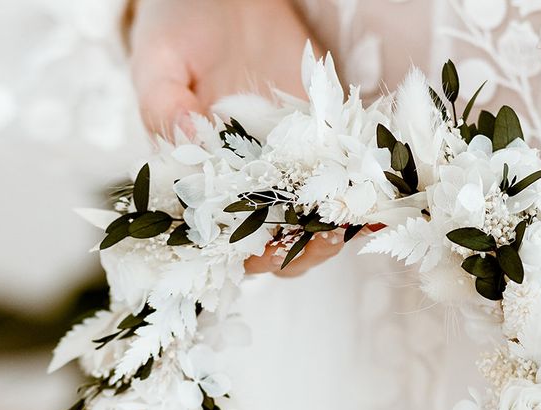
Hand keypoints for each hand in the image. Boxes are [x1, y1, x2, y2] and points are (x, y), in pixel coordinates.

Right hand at [128, 0, 343, 276]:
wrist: (224, 0)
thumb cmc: (180, 31)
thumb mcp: (159, 61)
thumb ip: (161, 102)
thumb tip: (185, 134)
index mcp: (199, 183)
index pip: (221, 239)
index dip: (245, 252)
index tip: (271, 250)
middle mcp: (245, 186)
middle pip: (275, 242)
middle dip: (302, 249)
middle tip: (326, 236)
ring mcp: (286, 168)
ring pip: (312, 222)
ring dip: (336, 227)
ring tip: (357, 218)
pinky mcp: (319, 143)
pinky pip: (342, 177)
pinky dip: (363, 191)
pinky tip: (381, 195)